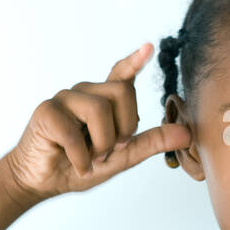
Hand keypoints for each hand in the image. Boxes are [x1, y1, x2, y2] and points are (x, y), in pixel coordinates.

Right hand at [2, 42, 192, 203]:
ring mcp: (63, 99)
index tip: (149, 47)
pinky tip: (78, 165)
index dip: (134, 60)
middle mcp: (84, 93)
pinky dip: (82, 157)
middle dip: (124, 127)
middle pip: (121, 92)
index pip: (120, 74)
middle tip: (111, 150)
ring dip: (102, 145)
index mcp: (102, 100)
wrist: (42, 183)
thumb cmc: (79, 165)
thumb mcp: (121, 157)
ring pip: (100, 109)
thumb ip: (151, 142)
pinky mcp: (45, 112)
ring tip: (92, 158)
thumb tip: (187, 133)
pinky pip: (74, 132)